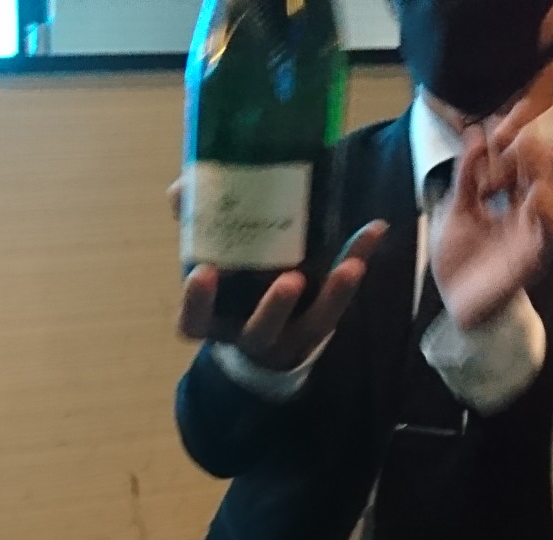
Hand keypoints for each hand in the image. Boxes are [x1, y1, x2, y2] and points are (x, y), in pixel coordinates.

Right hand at [177, 221, 388, 370]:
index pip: (193, 323)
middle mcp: (250, 336)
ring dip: (330, 296)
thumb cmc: (228, 287)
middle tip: (289, 279)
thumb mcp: (211, 261)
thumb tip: (181, 189)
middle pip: (259, 333)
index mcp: (213, 322)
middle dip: (274, 309)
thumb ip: (197, 226)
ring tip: (349, 265)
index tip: (203, 272)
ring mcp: (289, 337)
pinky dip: (355, 266)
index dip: (197, 303)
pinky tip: (371, 232)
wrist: (263, 330)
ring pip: (311, 326)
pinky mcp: (320, 326)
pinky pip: (341, 303)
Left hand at [430, 120, 552, 331]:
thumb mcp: (455, 209)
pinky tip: (537, 195)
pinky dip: (549, 213)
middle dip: (529, 149)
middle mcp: (524, 207)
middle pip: (536, 170)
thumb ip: (466, 175)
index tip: (506, 115)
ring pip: (549, 193)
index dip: (513, 136)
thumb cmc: (457, 257)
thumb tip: (475, 132)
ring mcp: (532, 230)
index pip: (515, 158)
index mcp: (505, 195)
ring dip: (539, 171)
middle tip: (516, 134)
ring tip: (527, 153)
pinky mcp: (536, 255)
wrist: (454, 301)